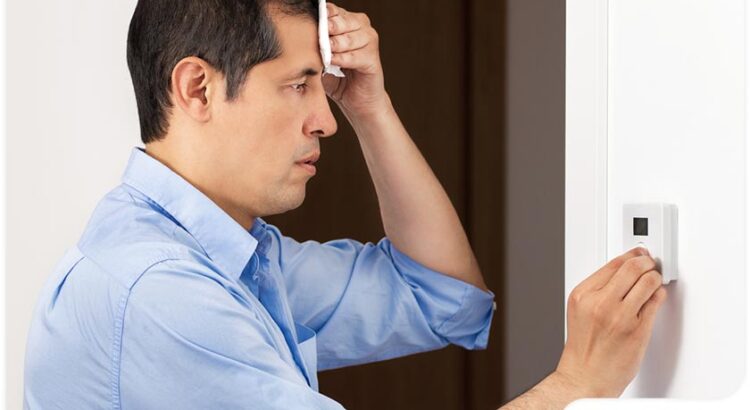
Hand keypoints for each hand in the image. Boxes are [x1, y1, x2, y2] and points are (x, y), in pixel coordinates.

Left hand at [322, 3, 388, 118]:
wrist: (359, 103)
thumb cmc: (339, 80)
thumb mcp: (324, 61)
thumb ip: (316, 49)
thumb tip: (299, 38)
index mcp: (350, 25)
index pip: (335, 12)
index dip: (324, 15)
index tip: (312, 20)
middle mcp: (363, 30)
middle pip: (344, 21)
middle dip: (330, 27)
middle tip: (319, 34)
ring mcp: (370, 44)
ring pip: (351, 38)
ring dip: (336, 43)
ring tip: (324, 50)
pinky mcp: (374, 61)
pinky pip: (356, 56)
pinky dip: (343, 59)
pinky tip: (331, 62)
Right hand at [555, 247, 667, 397]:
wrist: (585, 377)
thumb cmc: (584, 348)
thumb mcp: (580, 310)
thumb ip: (598, 289)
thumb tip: (623, 271)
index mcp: (583, 295)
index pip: (613, 264)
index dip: (631, 255)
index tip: (639, 253)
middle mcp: (600, 302)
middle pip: (632, 267)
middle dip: (646, 262)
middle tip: (651, 263)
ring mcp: (620, 316)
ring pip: (647, 281)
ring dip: (655, 277)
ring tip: (655, 279)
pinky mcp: (638, 329)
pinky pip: (655, 301)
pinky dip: (658, 295)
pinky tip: (655, 296)